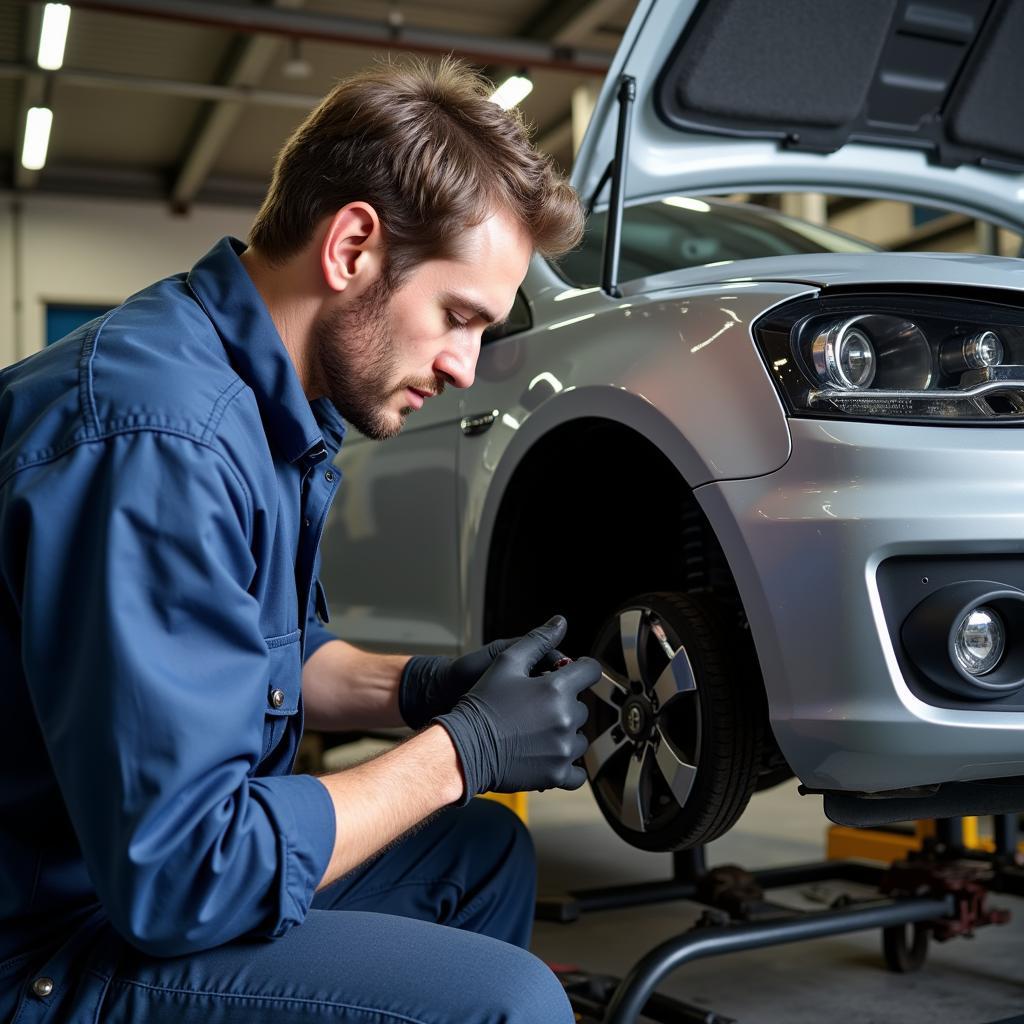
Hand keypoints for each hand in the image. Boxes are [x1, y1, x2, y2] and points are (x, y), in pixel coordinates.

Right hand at [433, 616, 599, 802]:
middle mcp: (566, 718)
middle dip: (565, 704)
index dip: (581, 670)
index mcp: (557, 689)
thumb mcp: (507, 662)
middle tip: (538, 707)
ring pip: (579, 737)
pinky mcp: (557, 774)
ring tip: (537, 731)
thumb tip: (560, 623)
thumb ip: (538, 640)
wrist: (464, 747)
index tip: (572, 676)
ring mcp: (563, 748)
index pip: (591, 671)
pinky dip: (566, 764)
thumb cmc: (482, 705)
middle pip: (582, 706)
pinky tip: (548, 755)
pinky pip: (577, 772)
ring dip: (565, 732)